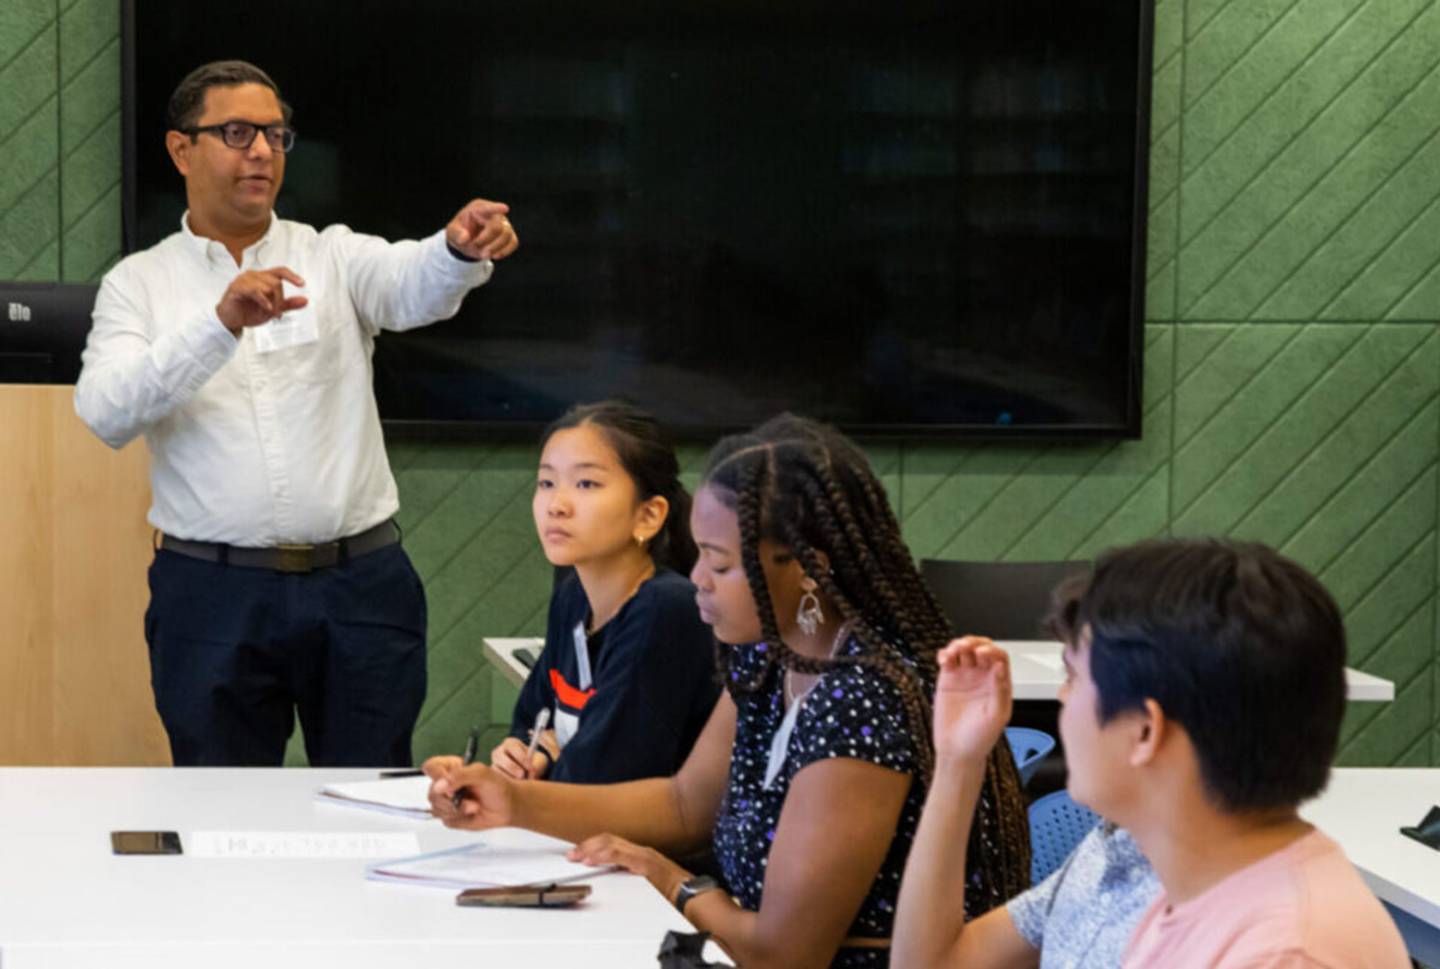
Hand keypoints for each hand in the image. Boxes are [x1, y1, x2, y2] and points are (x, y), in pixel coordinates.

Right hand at [215, 267, 307, 333]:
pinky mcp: (236, 287)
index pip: (281, 271)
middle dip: (280, 300)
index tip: (302, 284)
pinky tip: (266, 307)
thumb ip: (288, 304)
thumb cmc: (248, 311)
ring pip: (268, 286)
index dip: (292, 276)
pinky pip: (254, 290)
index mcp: (263, 277)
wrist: (231, 320)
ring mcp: (244, 280)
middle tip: (276, 313)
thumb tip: (305, 301)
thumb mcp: (273, 309)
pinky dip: (263, 300)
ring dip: (272, 302)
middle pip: (276, 282)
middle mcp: (254, 275)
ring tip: (268, 312)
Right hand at [422, 756, 512, 828]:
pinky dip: (462, 819)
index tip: (448, 785)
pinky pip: (447, 821)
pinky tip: (472, 814)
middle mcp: (445, 784)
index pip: (431, 767)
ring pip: (438, 809)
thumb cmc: (497, 786)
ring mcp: (446, 802)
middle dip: (452, 800)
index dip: (436, 776)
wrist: (507, 806)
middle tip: (470, 800)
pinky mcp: (450, 816)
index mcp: (450, 768)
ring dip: (459, 811)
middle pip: (432, 793)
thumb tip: (440, 785)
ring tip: (475, 806)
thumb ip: (460, 775)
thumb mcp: (482, 774)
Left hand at [445, 199, 517, 260]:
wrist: (467, 242)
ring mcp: (504, 223)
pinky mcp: (509, 235)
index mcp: (478, 208)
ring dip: (495, 248)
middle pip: (498, 227)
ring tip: (484, 255)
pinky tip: (495, 255)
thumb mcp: (452, 232)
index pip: (488, 208)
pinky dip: (505, 251)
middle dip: (488, 242)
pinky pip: (513, 242)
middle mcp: (494, 214)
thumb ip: (456, 233)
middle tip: (479, 252)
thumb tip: (464, 238)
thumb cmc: (460, 232)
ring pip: (507, 235)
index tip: (505, 209)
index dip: (496, 208)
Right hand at [490, 736, 550, 779]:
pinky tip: (514, 788)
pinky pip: (495, 781)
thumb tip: (530, 776)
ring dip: (509, 777)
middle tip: (522, 776)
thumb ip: (536, 766)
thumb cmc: (535, 763)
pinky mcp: (492, 776)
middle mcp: (499, 751)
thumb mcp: (540, 762)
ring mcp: (493, 763)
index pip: (513, 747)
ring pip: (497, 770)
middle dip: (512, 767)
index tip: (531, 768)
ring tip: (520, 783)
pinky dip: (505, 785)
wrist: (529, 773)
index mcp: (511, 743)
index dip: (522, 758)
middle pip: (500, 757)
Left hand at [567, 833, 686, 901]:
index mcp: (639, 853)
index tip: (577, 853)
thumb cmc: (672, 891)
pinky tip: (593, 860)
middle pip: (608, 839)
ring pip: (612, 843)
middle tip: (571, 855)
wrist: (690, 894)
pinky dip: (604, 856)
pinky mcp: (646, 864)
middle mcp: (640, 850)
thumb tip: (613, 877)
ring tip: (577, 856)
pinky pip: (621, 856)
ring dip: (591, 849)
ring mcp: (643, 855)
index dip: (592, 845)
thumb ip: (631, 875)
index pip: (611, 841)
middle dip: (587, 845)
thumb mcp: (646, 881)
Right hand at [933, 636, 1011, 764]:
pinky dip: (945, 654)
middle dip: (974, 642)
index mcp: (999, 684)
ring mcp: (965, 677)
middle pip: (981, 649)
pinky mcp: (948, 680)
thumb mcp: (996, 716)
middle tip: (966, 646)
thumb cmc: (980, 738)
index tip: (983, 654)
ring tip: (953, 651)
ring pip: (964, 651)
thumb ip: (1000, 691)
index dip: (992, 651)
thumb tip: (1000, 667)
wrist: (957, 751)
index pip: (999, 658)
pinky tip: (944, 659)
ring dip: (958, 645)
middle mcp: (983, 677)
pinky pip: (948, 661)